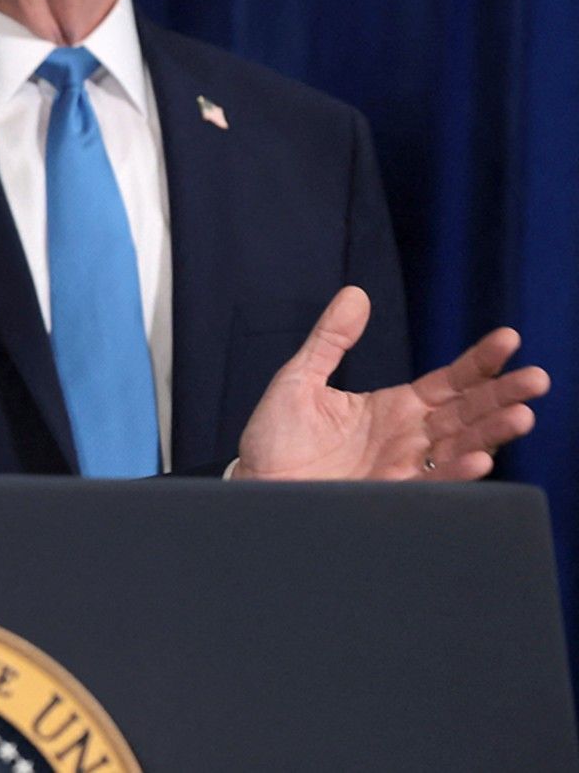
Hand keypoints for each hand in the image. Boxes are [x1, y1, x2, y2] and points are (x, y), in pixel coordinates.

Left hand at [235, 286, 547, 480]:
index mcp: (394, 407)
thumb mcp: (299, 379)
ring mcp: (403, 466)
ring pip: (460, 446)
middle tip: (537, 379)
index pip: (450, 381)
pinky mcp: (390, 494)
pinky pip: (432, 482)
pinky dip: (457, 471)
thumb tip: (355, 294)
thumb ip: (330, 340)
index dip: (480, 361)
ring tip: (522, 415)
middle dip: (503, 395)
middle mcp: (408, 436)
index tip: (509, 339)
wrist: (252, 485)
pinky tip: (480, 457)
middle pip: (468, 412)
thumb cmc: (275, 437)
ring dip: (492, 432)